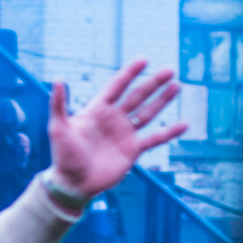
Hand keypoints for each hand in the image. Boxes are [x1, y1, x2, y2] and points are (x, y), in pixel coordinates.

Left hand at [46, 62, 189, 198]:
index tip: (144, 59)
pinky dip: (169, 132)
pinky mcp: (133, 150)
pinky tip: (184, 124)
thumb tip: (57, 79)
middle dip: (153, 83)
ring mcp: (124, 134)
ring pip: (148, 113)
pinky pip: (155, 139)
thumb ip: (59, 105)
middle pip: (137, 96)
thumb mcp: (58, 129)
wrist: (74, 184)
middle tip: (170, 70)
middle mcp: (113, 118)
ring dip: (163, 101)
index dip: (130, 73)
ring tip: (177, 86)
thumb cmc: (63, 156)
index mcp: (97, 109)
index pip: (116, 86)